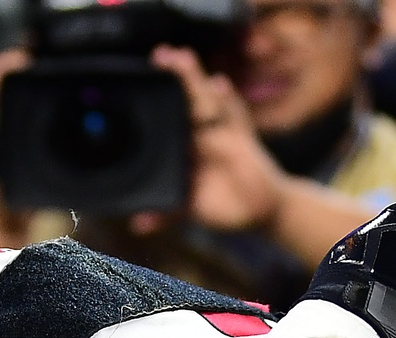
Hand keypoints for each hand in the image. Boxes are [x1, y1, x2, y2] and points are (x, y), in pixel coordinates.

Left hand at [148, 45, 282, 232]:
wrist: (259, 212)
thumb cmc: (222, 206)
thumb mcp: (189, 210)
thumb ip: (166, 213)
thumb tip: (136, 224)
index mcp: (185, 149)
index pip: (169, 118)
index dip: (157, 99)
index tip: (142, 79)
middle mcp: (202, 136)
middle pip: (185, 100)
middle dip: (175, 77)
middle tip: (159, 54)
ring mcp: (222, 134)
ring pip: (207, 101)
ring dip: (195, 79)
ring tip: (182, 57)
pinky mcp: (242, 139)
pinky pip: (236, 117)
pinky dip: (229, 101)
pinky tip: (220, 84)